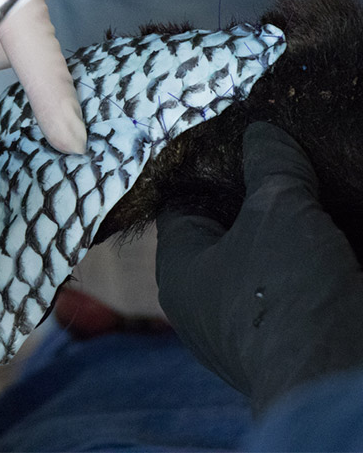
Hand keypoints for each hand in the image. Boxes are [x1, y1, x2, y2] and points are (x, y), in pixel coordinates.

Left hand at [155, 122, 362, 414]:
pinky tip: (327, 236)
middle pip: (222, 232)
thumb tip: (261, 132)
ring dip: (284, 233)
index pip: (180, 205)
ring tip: (310, 192)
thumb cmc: (285, 290)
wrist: (332, 378)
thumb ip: (268, 165)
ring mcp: (239, 325)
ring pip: (257, 262)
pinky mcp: (277, 342)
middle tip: (281, 163)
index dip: (207, 171)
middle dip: (254, 201)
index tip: (238, 144)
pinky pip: (284, 289)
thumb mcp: (278, 209)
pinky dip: (303, 264)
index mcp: (178, 267)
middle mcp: (200, 300)